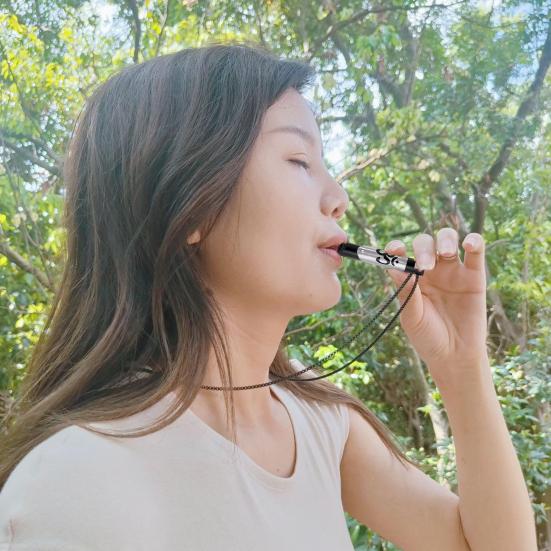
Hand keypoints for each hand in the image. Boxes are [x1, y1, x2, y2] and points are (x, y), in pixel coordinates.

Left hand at [383, 228, 487, 384]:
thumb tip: (393, 268)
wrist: (454, 355)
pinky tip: (469, 244)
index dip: (396, 247)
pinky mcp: (474, 276)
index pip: (401, 254)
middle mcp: (430, 270)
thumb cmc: (428, 337)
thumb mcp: (412, 317)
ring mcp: (453, 271)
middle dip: (424, 249)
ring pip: (447, 239)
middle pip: (425, 243)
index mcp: (410, 277)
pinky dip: (474, 241)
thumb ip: (406, 292)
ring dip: (445, 240)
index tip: (394, 249)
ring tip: (446, 253)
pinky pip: (476, 252)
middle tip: (425, 267)